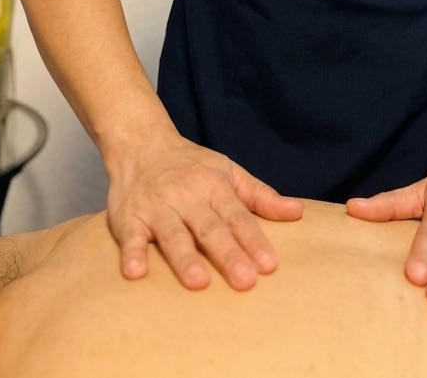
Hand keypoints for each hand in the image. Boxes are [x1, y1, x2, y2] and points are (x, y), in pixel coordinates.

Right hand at [106, 133, 303, 287]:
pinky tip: (135, 273)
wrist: (141, 144)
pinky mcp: (129, 217)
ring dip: (184, 257)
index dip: (253, 240)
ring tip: (198, 282)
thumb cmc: (191, 166)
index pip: (237, 217)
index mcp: (214, 187)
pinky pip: (130, 236)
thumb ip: (260, 195)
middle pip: (209, 228)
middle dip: (227, 254)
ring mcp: (157, 207)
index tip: (269, 265)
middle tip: (245, 281)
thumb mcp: (229, 172)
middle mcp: (187, 197)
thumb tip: (297, 212)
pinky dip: (131, 253)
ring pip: (172, 234)